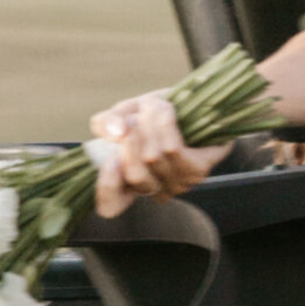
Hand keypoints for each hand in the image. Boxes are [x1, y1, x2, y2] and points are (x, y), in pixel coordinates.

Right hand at [87, 92, 230, 217]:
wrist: (196, 99)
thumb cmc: (155, 112)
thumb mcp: (124, 112)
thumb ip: (107, 122)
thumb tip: (116, 132)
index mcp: (129, 182)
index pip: (110, 206)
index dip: (107, 189)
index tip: (109, 161)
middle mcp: (153, 189)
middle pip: (135, 176)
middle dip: (130, 140)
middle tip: (132, 119)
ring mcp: (178, 182)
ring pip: (153, 157)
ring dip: (148, 123)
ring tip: (151, 106)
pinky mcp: (198, 169)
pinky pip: (172, 149)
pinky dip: (164, 123)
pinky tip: (165, 109)